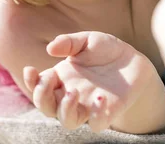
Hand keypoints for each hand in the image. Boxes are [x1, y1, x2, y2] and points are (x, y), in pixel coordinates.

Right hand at [22, 31, 164, 132]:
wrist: (133, 60)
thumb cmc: (105, 49)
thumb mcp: (87, 40)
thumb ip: (69, 42)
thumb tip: (50, 48)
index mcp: (61, 77)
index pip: (38, 86)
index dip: (30, 82)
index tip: (30, 69)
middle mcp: (70, 94)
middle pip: (47, 108)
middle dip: (41, 97)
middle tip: (49, 81)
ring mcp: (88, 106)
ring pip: (67, 122)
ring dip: (65, 110)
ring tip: (73, 91)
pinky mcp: (107, 113)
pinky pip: (96, 125)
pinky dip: (96, 115)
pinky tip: (101, 97)